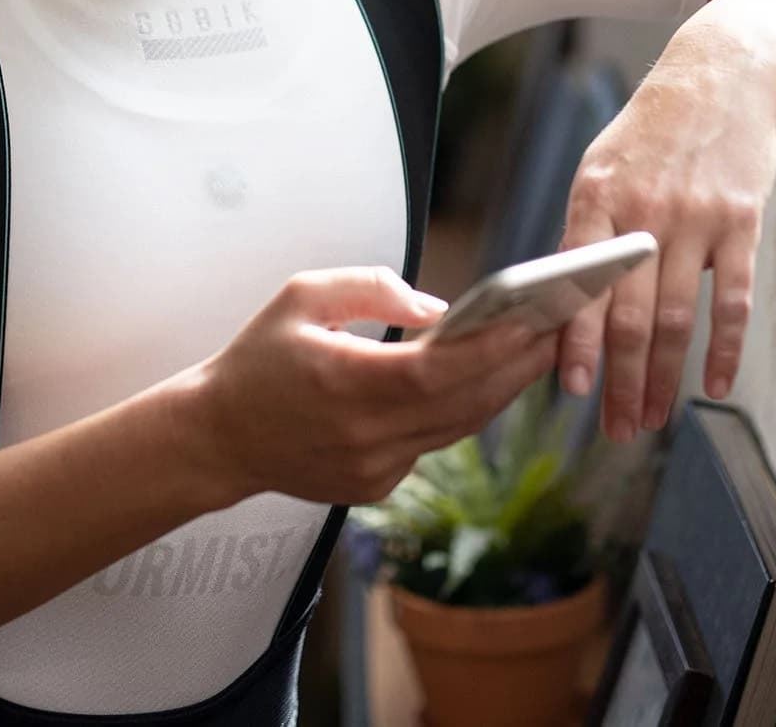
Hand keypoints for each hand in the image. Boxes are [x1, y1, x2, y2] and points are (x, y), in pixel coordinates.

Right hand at [198, 267, 559, 505]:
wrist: (218, 437)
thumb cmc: (257, 360)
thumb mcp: (301, 296)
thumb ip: (369, 288)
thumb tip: (435, 308)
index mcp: (345, 384)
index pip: (438, 371)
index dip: (492, 348)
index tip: (532, 319)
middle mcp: (366, 436)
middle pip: (463, 404)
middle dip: (516, 364)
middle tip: (557, 327)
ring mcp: (374, 469)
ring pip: (457, 428)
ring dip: (500, 388)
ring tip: (535, 348)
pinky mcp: (376, 486)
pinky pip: (432, 443)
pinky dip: (460, 410)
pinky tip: (483, 379)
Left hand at [555, 28, 775, 440]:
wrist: (716, 76)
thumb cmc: (649, 133)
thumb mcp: (600, 169)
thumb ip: (586, 234)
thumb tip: (565, 306)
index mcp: (595, 199)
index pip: (579, 286)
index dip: (577, 343)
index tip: (573, 390)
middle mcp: (643, 211)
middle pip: (629, 315)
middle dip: (621, 381)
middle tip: (617, 429)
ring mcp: (695, 217)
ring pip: (676, 317)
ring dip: (664, 378)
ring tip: (654, 419)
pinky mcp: (742, 221)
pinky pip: (734, 299)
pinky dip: (725, 349)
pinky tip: (715, 386)